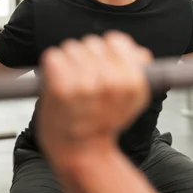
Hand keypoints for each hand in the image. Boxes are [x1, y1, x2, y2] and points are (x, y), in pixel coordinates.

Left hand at [37, 31, 152, 164]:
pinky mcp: (60, 88)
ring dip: (68, 62)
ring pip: (71, 48)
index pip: (116, 40)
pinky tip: (59, 84)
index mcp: (132, 80)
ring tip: (71, 84)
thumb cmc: (104, 124)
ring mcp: (84, 84)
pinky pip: (54, 56)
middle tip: (85, 79)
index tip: (104, 65)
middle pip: (91, 42)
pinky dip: (52, 68)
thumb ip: (140, 72)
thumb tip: (139, 52)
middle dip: (87, 57)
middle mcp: (110, 81)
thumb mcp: (134, 100)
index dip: (108, 50)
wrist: (81, 152)